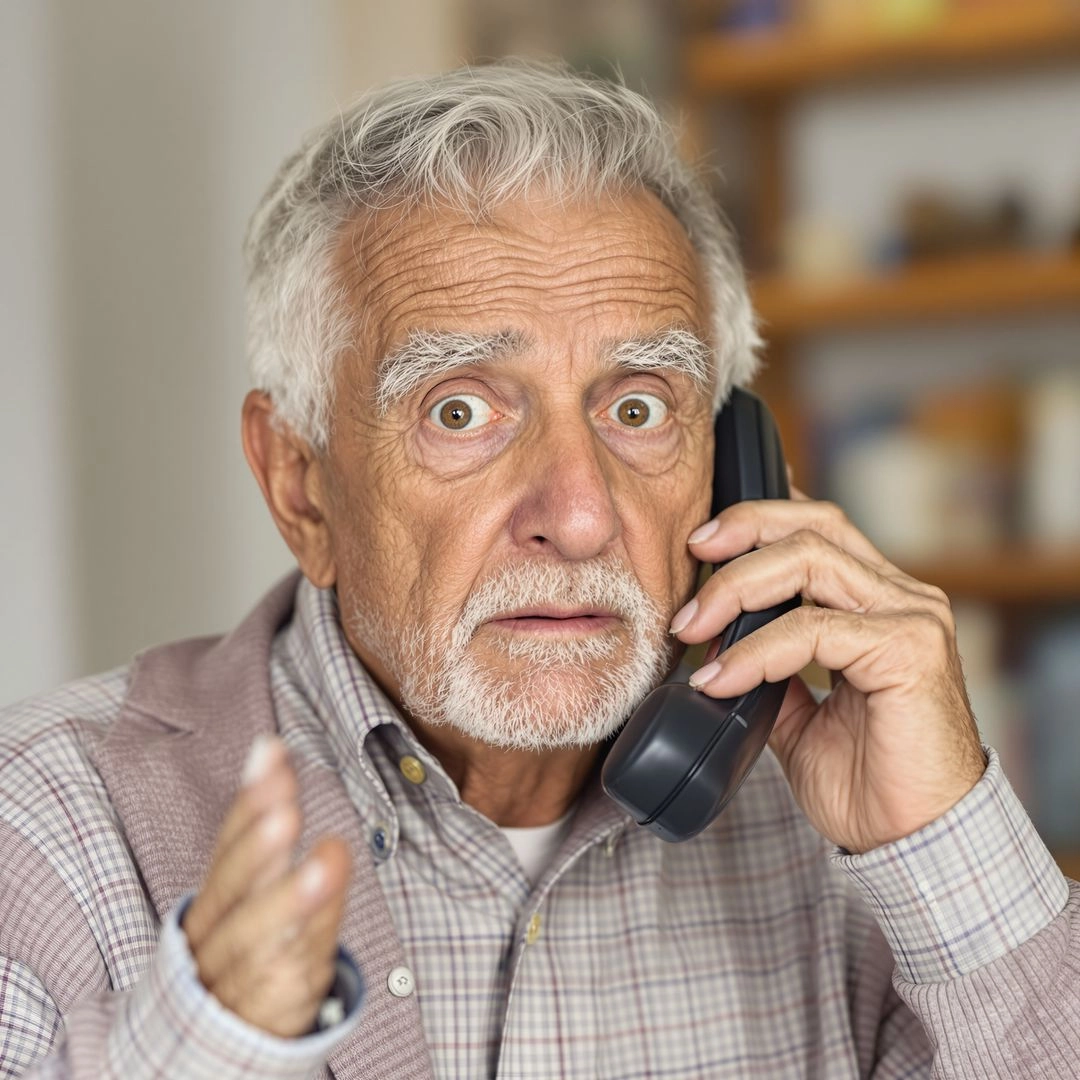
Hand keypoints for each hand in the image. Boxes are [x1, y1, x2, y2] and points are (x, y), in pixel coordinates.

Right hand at [182, 735, 350, 1036]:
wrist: (227, 1035)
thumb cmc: (249, 942)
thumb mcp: (256, 883)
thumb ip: (263, 821)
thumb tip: (269, 747)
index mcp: (213, 899)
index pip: (227, 843)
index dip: (249, 802)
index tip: (272, 754)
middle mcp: (214, 935)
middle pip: (232, 890)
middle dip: (257, 849)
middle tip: (285, 812)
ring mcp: (236, 977)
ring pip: (256, 938)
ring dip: (290, 899)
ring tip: (326, 861)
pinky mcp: (266, 1012)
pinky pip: (285, 981)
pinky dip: (305, 952)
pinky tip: (323, 928)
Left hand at [670, 491, 986, 854]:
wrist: (914, 843)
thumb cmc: (869, 781)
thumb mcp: (801, 715)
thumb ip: (772, 670)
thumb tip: (715, 646)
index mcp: (879, 602)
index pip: (818, 528)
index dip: (757, 521)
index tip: (700, 542)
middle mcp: (902, 598)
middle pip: (815, 526)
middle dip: (742, 531)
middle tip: (690, 557)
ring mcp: (911, 619)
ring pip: (810, 561)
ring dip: (736, 589)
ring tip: (691, 626)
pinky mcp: (909, 651)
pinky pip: (812, 630)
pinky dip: (754, 651)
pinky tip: (721, 678)